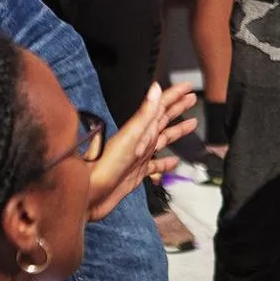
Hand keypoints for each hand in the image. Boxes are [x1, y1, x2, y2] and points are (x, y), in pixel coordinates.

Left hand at [88, 81, 198, 221]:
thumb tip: (155, 89)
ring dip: (176, 131)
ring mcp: (139, 157)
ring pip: (163, 140)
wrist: (88, 194)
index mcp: (140, 130)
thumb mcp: (128, 137)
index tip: (187, 86)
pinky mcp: (137, 174)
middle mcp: (140, 141)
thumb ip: (144, 114)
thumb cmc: (102, 167)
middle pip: (164, 120)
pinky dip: (167, 163)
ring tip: (190, 124)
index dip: (174, 95)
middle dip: (178, 108)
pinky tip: (174, 162)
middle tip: (191, 98)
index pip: (161, 107)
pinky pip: (157, 166)